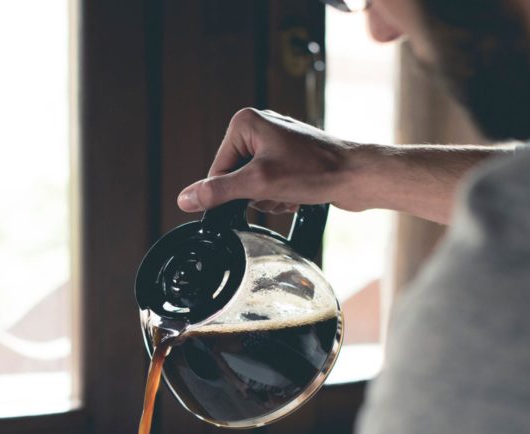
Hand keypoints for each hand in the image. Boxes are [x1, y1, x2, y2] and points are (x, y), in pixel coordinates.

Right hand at [177, 107, 365, 214]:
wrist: (359, 176)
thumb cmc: (317, 171)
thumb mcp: (259, 184)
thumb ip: (218, 192)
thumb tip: (186, 199)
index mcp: (245, 123)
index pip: (217, 170)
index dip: (232, 192)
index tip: (255, 195)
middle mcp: (258, 127)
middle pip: (234, 178)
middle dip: (254, 194)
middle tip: (277, 192)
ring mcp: (274, 141)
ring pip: (252, 185)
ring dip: (268, 198)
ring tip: (290, 192)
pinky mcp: (288, 156)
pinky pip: (268, 184)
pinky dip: (279, 195)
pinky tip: (297, 194)